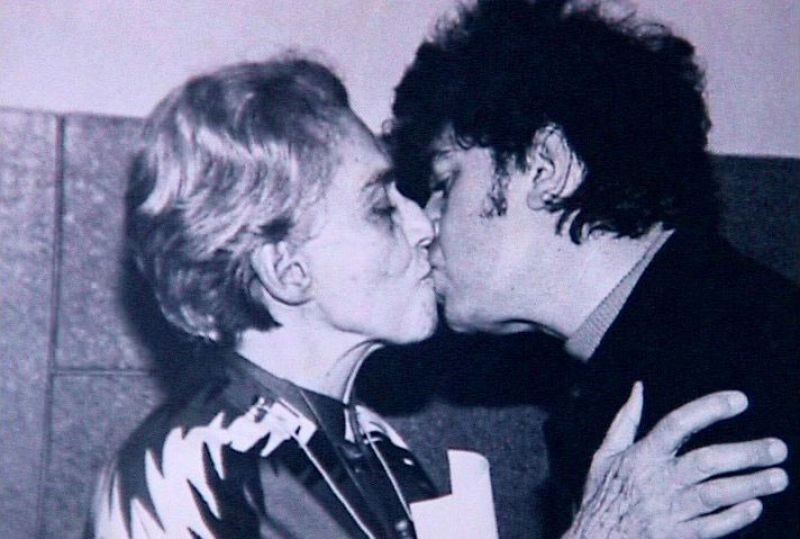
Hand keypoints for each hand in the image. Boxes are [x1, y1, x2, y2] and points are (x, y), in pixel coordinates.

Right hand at [564, 383, 788, 538]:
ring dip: (750, 485)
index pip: (677, 424)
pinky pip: (712, 527)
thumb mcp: (605, 456)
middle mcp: (657, 480)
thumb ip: (625, 421)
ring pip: (715, 494)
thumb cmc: (601, 497)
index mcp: (641, 456)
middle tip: (778, 448)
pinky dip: (735, 517)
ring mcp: (668, 510)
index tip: (740, 400)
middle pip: (706, 462)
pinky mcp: (677, 536)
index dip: (708, 409)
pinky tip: (755, 506)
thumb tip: (638, 388)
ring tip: (779, 477)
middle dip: (745, 454)